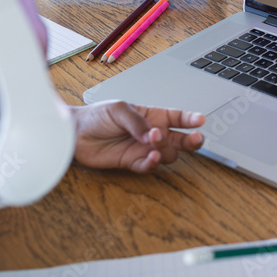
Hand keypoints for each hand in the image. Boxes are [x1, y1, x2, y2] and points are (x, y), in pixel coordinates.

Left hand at [71, 101, 204, 172]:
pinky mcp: (132, 163)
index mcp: (152, 116)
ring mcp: (143, 149)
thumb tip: (153, 135)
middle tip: (196, 140)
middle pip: (180, 140)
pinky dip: (152, 163)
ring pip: (167, 154)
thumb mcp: (119, 109)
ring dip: (165, 149)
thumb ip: (138, 122)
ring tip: (154, 142)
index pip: (177, 118)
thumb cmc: (97, 116)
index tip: (200, 120)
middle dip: (192, 140)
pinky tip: (151, 156)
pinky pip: (149, 166)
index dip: (190, 119)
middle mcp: (152, 134)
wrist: (75, 133)